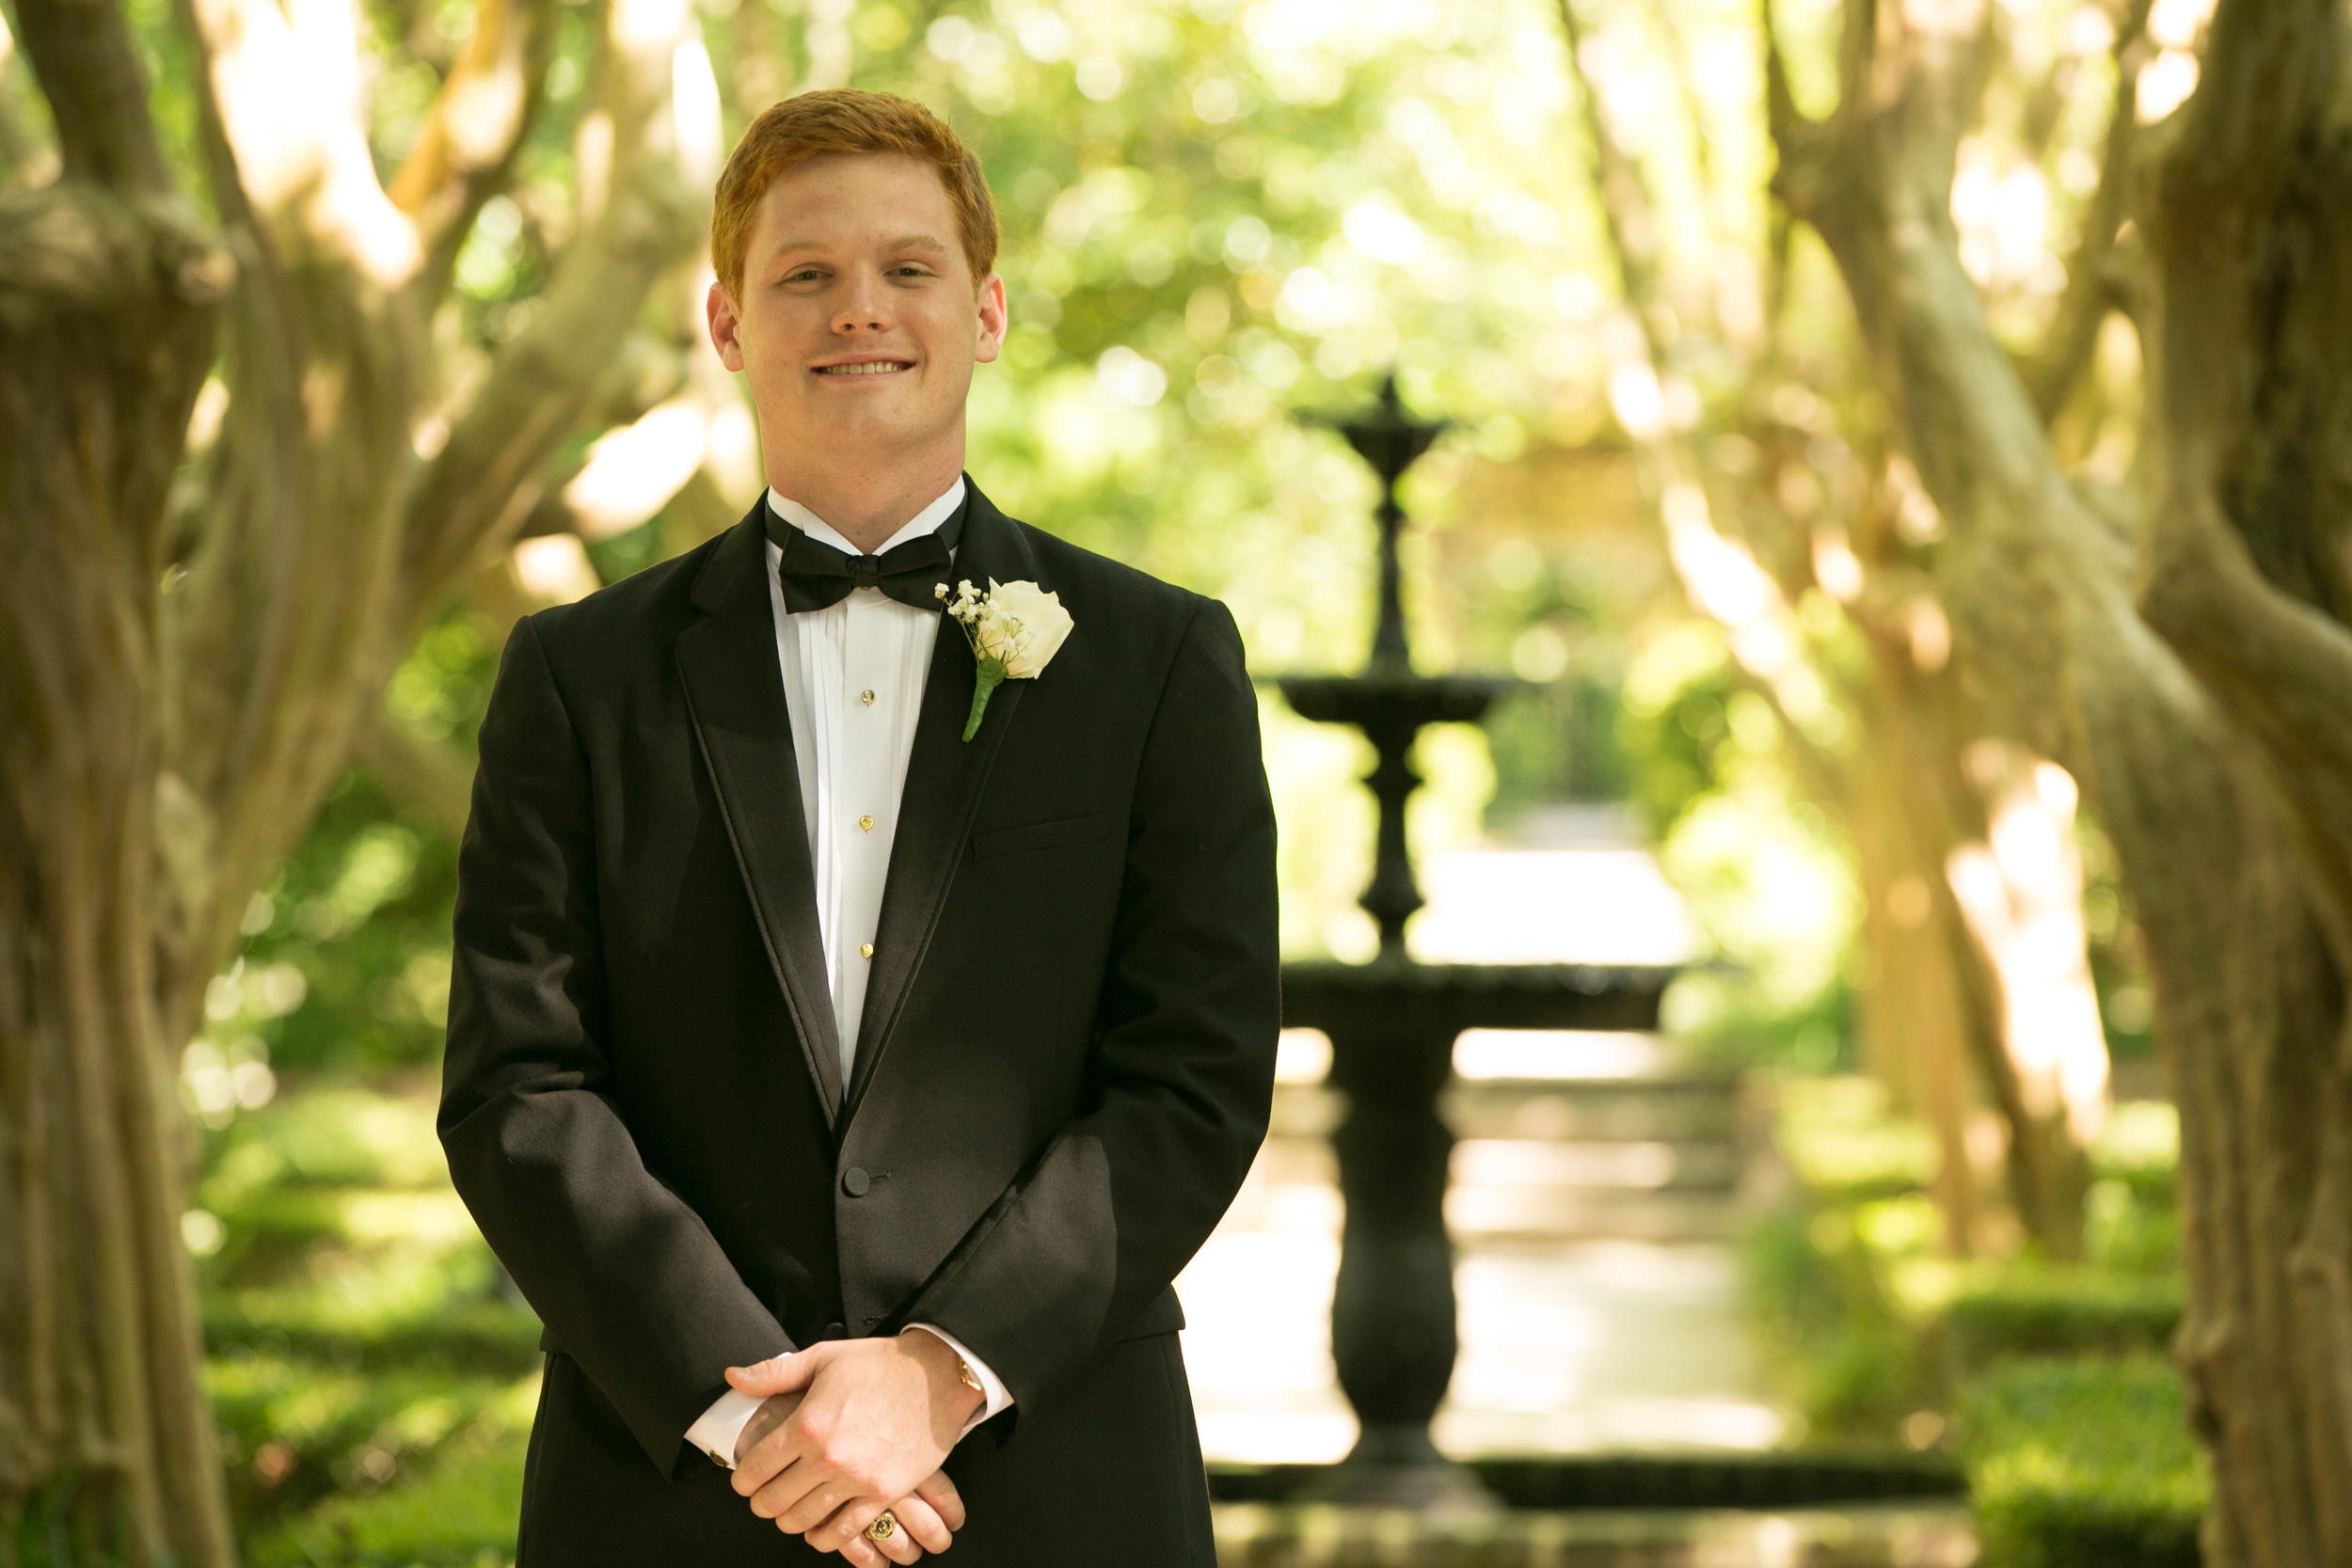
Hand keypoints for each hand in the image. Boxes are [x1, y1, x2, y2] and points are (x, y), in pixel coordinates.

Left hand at [726, 1334, 984, 1551]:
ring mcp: (857, 1478)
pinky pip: (844, 1531)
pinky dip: (824, 1536)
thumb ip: (774, 1372)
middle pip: (773, 1501)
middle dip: (762, 1502)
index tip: (746, 1478)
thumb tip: (733, 1376)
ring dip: (789, 1520)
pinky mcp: (883, 1493)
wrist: (938, 1376)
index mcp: (806, 1423)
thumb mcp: (824, 1357)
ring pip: (803, 1520)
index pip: (754, 1469)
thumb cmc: (880, 1364)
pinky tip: (819, 1528)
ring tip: (791, 1509)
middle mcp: (827, 1456)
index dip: (742, 1479)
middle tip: (765, 1496)